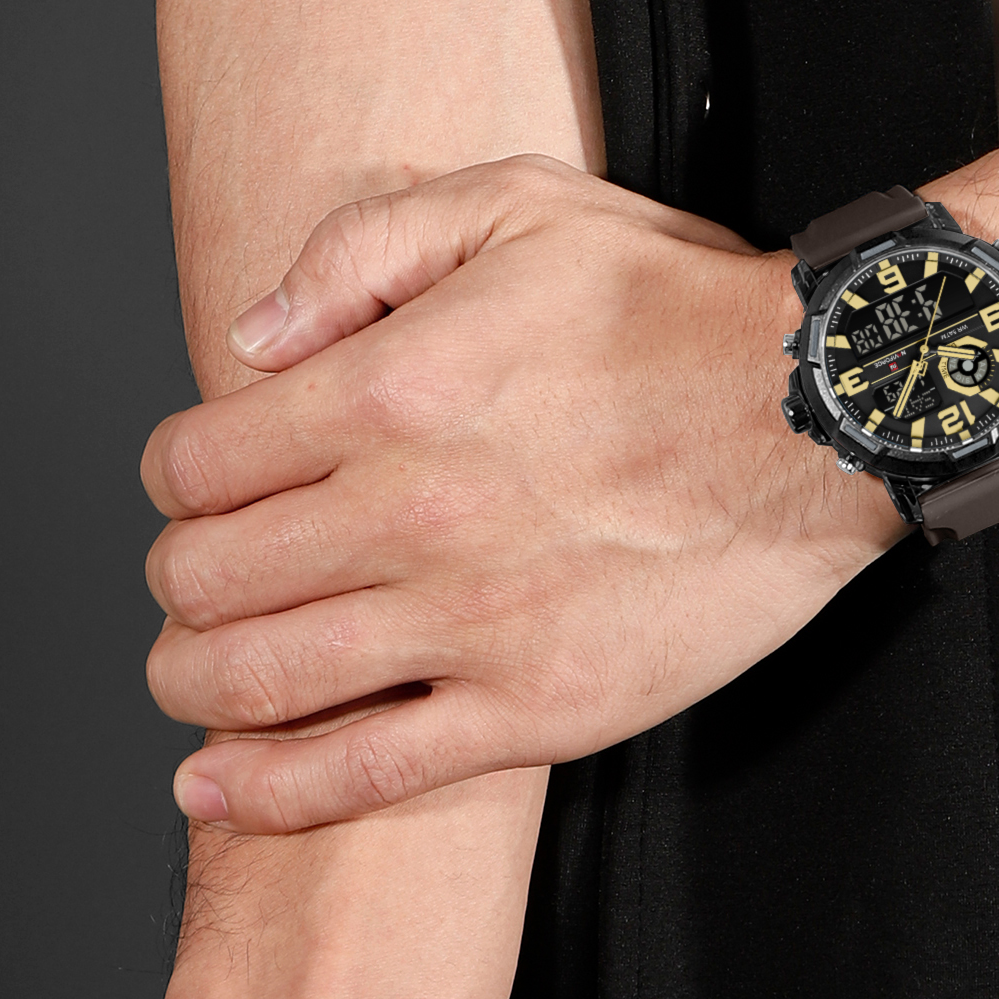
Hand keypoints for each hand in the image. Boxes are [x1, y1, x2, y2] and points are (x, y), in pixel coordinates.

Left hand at [140, 157, 902, 833]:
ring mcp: (469, 623)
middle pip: (205, 579)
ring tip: (189, 675)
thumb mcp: (517, 205)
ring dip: (190, 684)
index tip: (194, 489)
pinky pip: (365, 776)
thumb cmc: (678, 308)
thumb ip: (361, 250)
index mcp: (389, 391)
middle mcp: (410, 514)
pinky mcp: (533, 708)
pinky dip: (268, 792)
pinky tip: (216, 787)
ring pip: (257, 683)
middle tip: (194, 582)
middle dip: (176, 583)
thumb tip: (252, 336)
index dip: (172, 480)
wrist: (825, 413)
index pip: (198, 463)